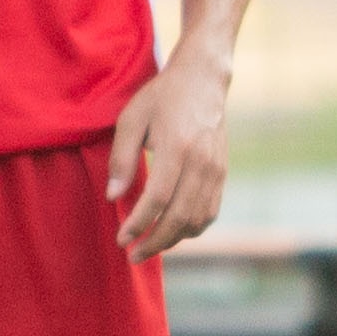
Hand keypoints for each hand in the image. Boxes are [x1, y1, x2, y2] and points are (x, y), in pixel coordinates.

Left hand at [108, 38, 229, 259]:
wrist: (203, 80)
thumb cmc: (162, 97)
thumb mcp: (131, 119)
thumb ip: (121, 158)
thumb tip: (113, 196)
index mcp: (178, 146)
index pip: (158, 198)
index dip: (139, 223)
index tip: (121, 238)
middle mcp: (202, 162)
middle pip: (179, 216)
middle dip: (154, 242)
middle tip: (132, 255)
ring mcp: (216, 169)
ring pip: (197, 220)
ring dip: (173, 240)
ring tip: (149, 245)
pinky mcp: (223, 173)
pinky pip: (210, 212)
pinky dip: (191, 229)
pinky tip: (172, 232)